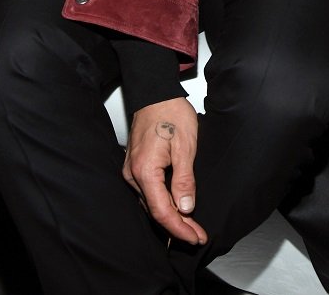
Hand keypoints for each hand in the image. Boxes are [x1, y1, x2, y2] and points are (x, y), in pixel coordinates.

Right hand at [123, 97, 206, 244]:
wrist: (155, 93)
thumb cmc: (170, 113)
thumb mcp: (185, 146)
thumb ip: (185, 179)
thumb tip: (186, 207)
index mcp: (145, 171)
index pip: (162, 211)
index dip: (180, 228)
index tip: (196, 236)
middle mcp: (132, 174)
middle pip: (155, 211)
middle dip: (177, 226)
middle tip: (197, 235)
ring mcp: (131, 171)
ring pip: (150, 203)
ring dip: (170, 216)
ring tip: (191, 225)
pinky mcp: (134, 166)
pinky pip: (147, 192)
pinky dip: (162, 202)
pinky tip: (175, 206)